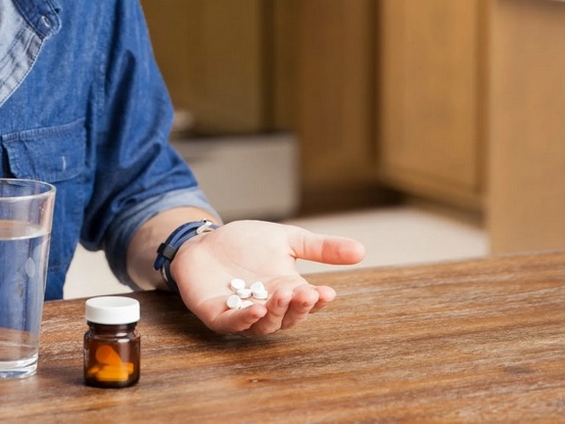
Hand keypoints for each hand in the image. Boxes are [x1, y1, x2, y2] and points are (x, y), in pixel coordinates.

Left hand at [168, 220, 364, 335]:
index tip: (329, 292)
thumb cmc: (246, 243)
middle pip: (288, 317)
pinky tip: (255, 310)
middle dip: (298, 307)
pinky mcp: (216, 314)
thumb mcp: (287, 239)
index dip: (318, 301)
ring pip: (264, 325)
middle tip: (306, 292)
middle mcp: (268, 307)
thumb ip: (320, 247)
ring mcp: (242, 314)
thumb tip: (361, 251)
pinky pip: (232, 325)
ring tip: (283, 295)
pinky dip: (244, 320)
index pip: (308, 303)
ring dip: (275, 313)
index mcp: (287, 291)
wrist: (204, 240)